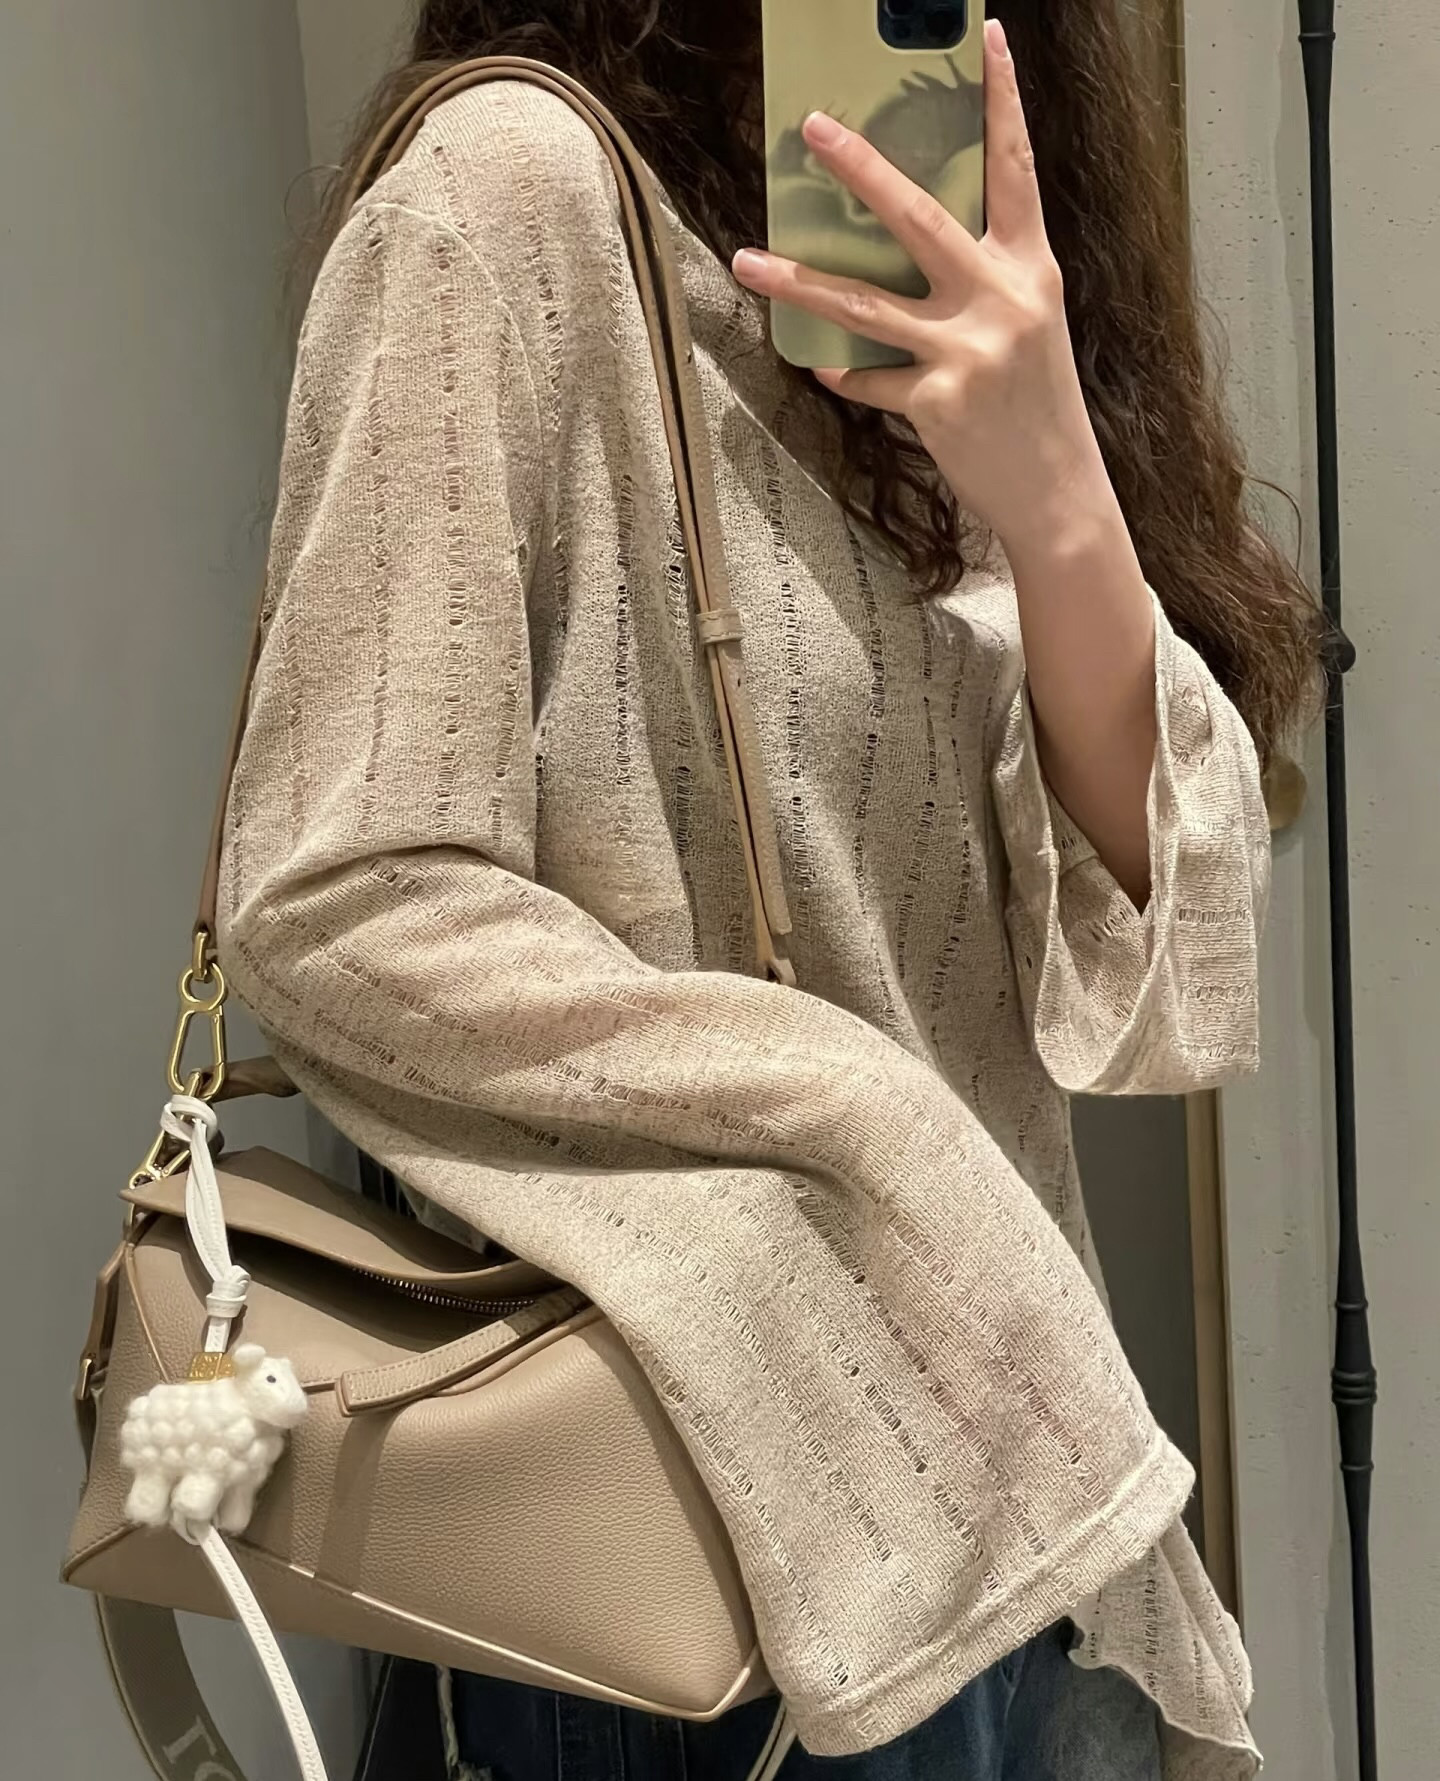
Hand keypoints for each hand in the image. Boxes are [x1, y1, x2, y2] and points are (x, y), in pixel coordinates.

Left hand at [731, 19, 1111, 557]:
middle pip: (918, 217)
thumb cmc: (1039, 407)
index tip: (992, 38)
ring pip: (862, 303)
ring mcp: (967, 349)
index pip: (1017, 169)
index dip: (1005, 101)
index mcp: (1031, 270)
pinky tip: (827, 368)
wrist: (1059, 492)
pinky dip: (845, 374)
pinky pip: (868, 377)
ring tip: (746, 259)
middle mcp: (1000, 299)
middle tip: (813, 129)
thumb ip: (983, 280)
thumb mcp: (1029, 326)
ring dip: (797, 280)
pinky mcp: (936, 399)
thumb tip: (915, 245)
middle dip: (861, 168)